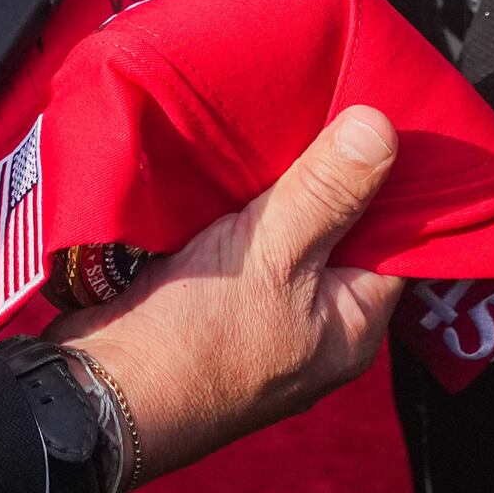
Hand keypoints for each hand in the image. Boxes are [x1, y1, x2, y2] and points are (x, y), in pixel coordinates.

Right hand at [53, 106, 402, 482]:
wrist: (94, 391)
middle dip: (330, 172)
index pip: (399, 239)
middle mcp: (315, 323)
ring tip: (277, 114)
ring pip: (287, 231)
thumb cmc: (194, 341)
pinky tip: (228, 158)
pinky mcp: (211, 299)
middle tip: (324, 100)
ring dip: (279, 184)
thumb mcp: (272, 255)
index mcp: (351, 325)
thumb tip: (383, 128)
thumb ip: (327, 192)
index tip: (383, 112)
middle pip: (339, 231)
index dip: (393, 178)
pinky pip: (240, 238)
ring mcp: (261, 314)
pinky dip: (238, 202)